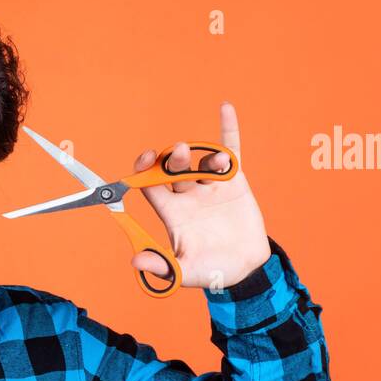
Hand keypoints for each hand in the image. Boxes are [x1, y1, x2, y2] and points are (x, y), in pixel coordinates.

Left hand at [131, 101, 270, 289]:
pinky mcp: (234, 183)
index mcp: (170, 211)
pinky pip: (231, 152)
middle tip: (175, 154)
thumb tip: (136, 262)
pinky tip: (224, 108)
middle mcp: (186, 194)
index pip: (150, 185)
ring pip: (200, 161)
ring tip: (214, 163)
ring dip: (201, 156)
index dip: (142, 171)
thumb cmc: (210, 271)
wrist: (245, 270)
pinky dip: (228, 130)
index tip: (143, 161)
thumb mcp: (184, 271)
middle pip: (172, 169)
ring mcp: (209, 186)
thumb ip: (162, 266)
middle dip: (171, 159)